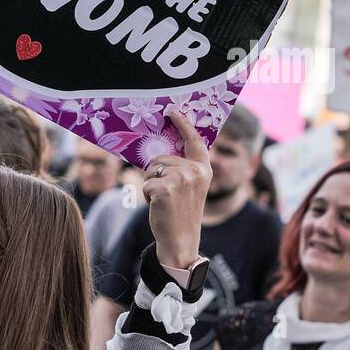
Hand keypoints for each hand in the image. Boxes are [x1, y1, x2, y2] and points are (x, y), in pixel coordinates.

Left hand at [146, 110, 210, 270]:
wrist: (181, 239)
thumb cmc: (181, 212)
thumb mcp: (190, 187)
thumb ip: (183, 168)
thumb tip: (161, 150)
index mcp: (203, 168)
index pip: (193, 140)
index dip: (183, 123)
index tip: (172, 110)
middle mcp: (194, 171)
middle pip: (162, 158)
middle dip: (157, 173)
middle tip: (167, 194)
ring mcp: (180, 179)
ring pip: (152, 169)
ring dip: (151, 184)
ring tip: (163, 200)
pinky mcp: (164, 188)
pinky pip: (145, 182)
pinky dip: (146, 195)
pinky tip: (158, 206)